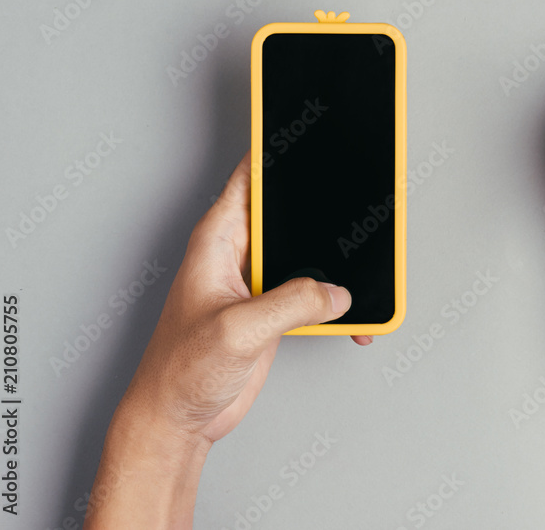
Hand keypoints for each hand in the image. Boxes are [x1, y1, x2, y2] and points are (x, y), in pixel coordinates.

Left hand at [87, 152, 370, 527]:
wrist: (178, 418)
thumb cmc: (180, 371)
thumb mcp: (238, 329)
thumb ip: (291, 303)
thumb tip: (335, 292)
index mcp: (219, 239)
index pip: (252, 178)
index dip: (277, 150)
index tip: (305, 126)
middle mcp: (239, 254)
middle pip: (291, 213)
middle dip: (323, 205)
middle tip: (358, 194)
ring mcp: (259, 283)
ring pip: (308, 254)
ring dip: (335, 261)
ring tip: (366, 266)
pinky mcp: (274, 311)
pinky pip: (314, 293)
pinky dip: (337, 302)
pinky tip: (354, 315)